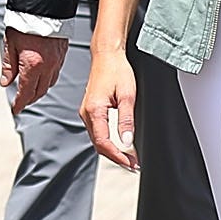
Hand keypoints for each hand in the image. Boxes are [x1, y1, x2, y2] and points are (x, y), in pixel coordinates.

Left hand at [0, 30, 65, 114]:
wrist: (45, 7)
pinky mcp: (62, 54)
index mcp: (32, 65)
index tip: (15, 109)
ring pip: (49, 84)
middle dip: (29, 99)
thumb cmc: (26, 22)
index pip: (26, 92)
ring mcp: (57, 61)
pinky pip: (56, 73)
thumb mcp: (11, 44)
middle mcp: (47, 66)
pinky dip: (48, 79)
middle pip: (39, 91)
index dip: (20, 103)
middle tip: (21, 102)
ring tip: (30, 91)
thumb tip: (5, 82)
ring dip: (39, 90)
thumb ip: (9, 66)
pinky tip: (42, 77)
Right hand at [80, 42, 138, 170]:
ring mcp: (87, 112)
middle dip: (116, 157)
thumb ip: (126, 120)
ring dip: (112, 150)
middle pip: (99, 144)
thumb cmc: (117, 70)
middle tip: (133, 165)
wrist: (107, 55)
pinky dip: (108, 141)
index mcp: (94, 110)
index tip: (131, 164)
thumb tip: (127, 142)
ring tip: (129, 158)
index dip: (117, 156)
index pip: (103, 142)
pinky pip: (97, 131)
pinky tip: (120, 144)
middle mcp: (86, 113)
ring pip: (98, 139)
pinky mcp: (90, 110)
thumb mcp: (128, 95)